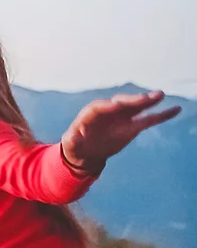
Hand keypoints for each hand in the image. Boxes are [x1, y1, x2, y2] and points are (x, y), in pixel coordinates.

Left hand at [61, 90, 180, 170]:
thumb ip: (72, 139)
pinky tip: (175, 109)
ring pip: (136, 108)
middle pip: (120, 103)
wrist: (86, 152)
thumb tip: (72, 136)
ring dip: (148, 102)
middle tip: (144, 98)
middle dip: (131, 100)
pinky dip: (161, 115)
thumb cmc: (75, 146)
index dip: (108, 106)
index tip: (117, 104)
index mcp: (91, 114)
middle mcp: (109, 112)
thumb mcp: (70, 144)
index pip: (99, 107)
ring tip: (160, 95)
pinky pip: (149, 119)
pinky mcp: (133, 126)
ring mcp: (122, 118)